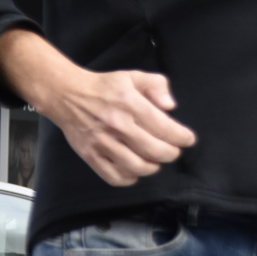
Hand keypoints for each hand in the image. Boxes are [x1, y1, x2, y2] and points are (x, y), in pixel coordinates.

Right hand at [0, 29, 195, 186]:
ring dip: (152, 168)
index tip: (188, 140)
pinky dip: (130, 179)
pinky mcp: (91, 156)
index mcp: (130, 104)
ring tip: (154, 161)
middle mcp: (117, 125)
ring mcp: (103, 143)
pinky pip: (115, 177)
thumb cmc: (105, 87)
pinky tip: (135, 171)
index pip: (164, 127)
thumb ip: (157, 86)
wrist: (68, 96)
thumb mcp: (133, 76)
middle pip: (154, 151)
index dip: (182, 137)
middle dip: (170, 154)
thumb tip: (170, 106)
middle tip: (173, 151)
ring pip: (136, 167)